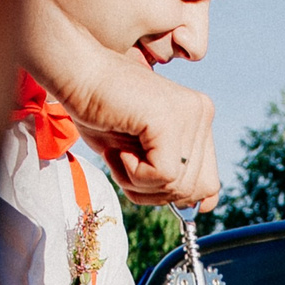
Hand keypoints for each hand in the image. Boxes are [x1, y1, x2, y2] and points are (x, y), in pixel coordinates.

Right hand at [82, 77, 216, 211]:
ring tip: (118, 152)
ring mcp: (190, 114)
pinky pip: (162, 175)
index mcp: (198, 120)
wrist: (75, 76)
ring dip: (137, 182)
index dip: (172, 194)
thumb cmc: (100, 113)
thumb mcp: (142, 154)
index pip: (208, 185)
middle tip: (123, 162)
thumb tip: (202, 208)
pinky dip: (133, 174)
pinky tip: (117, 150)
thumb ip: (174, 177)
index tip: (143, 174)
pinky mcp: (170, 119)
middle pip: (195, 190)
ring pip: (177, 186)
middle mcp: (201, 114)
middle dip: (152, 190)